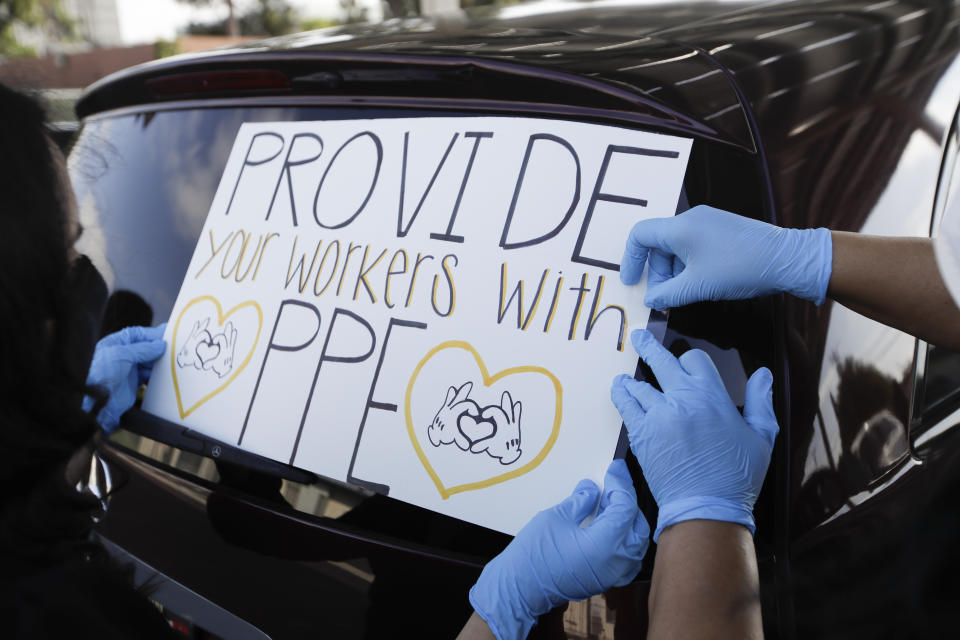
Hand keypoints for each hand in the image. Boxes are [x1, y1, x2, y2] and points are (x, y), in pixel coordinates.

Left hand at [84, 324, 166, 433]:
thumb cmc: (100, 374)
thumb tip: (160, 345)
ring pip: (149, 362)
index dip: (153, 334)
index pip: (138, 335)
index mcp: (115, 344)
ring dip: (160, 363)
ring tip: (172, 362)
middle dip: (159, 349)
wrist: (96, 402)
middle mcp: (122, 355)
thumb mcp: (122, 355)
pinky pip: (149, 376)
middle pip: (146, 348)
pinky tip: (164, 375)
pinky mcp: (133, 383)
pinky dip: (157, 375)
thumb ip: (143, 349)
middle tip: (175, 348)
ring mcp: (128, 369)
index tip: (169, 333)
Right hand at [469, 460, 648, 639]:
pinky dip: (625, 541)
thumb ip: (580, 501)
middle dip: (627, 501)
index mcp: (605, 544)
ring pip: (636, 544)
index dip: (621, 484)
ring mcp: (612, 575)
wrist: (520, 589)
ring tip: (609, 504)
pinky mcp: (605, 581)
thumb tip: (592, 489)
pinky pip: (628, 559)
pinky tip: (610, 529)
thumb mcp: (556, 518)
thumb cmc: (534, 555)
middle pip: (637, 525)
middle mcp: (615, 562)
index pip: (625, 507)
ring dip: (628, 521)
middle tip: (611, 485)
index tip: (614, 468)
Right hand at [470, 391, 521, 464]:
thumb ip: (481, 444)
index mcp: (503, 426)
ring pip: (512, 412)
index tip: (483, 415)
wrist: (512, 455)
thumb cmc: (501, 450)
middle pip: (508, 409)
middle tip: (505, 393)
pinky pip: (516, 417)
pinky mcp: (515, 428)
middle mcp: (510, 423)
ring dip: (509, 403)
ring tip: (507, 395)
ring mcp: (513, 425)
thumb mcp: (490, 446)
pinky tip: (517, 404)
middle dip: (506, 402)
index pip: (497, 413)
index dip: (490, 411)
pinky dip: (516, 410)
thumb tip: (471, 448)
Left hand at [610, 330, 777, 540]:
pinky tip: (620, 391)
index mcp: (712, 396)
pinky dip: (621, 395)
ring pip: (639, 384)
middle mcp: (682, 399)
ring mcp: (658, 416)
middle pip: (661, 361)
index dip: (689, 359)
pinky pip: (626, 406)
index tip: (684, 362)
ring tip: (625, 377)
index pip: (694, 359)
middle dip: (648, 346)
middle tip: (639, 337)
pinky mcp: (641, 434)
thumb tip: (763, 375)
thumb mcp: (761, 437)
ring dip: (632, 378)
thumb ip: (760, 402)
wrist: (706, 508)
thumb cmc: (737, 477)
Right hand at [620, 205, 832, 308]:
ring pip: (676, 246)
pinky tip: (699, 283)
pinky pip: (693, 245)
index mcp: (681, 228)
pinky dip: (688, 265)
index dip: (630, 259)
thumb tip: (651, 300)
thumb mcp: (698, 287)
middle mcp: (692, 219)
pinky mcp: (722, 229)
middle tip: (664, 296)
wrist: (787, 259)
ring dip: (673, 271)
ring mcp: (708, 222)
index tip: (631, 281)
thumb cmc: (742, 268)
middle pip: (658, 243)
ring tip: (684, 293)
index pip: (640, 235)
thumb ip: (667, 294)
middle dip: (656, 272)